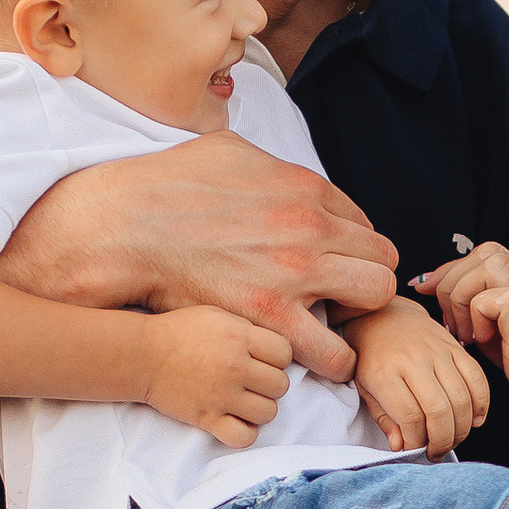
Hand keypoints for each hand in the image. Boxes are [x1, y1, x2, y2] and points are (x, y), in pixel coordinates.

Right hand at [0, 135, 395, 381]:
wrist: (124, 225)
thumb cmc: (168, 186)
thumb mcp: (229, 150)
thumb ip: (269, 163)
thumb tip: (279, 170)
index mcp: (304, 188)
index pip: (364, 225)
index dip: (352, 251)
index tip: (332, 267)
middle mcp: (311, 226)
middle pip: (383, 260)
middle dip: (367, 280)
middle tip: (338, 298)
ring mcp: (296, 272)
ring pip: (376, 298)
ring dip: (358, 315)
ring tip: (331, 326)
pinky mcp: (271, 315)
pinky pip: (333, 351)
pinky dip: (332, 358)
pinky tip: (313, 355)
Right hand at [138, 309, 291, 444]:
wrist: (141, 355)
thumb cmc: (179, 331)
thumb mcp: (218, 315)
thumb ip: (249, 330)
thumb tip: (275, 349)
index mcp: (239, 337)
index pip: (285, 354)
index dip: (277, 358)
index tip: (262, 359)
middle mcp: (235, 367)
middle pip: (281, 385)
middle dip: (270, 384)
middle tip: (252, 381)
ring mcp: (222, 395)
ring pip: (269, 412)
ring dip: (260, 408)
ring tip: (244, 401)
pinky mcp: (207, 419)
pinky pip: (244, 437)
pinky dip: (244, 433)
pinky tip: (234, 420)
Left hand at [347, 303, 489, 458]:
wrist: (382, 317)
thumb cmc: (372, 357)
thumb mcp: (365, 389)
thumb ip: (383, 419)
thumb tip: (402, 446)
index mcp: (385, 373)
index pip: (410, 416)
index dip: (417, 440)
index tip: (415, 448)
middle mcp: (413, 360)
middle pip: (439, 410)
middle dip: (442, 440)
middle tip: (437, 452)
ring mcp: (437, 351)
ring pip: (461, 398)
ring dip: (462, 428)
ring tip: (453, 439)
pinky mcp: (455, 346)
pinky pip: (477, 378)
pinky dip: (481, 403)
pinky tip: (475, 419)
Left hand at [412, 242, 508, 496]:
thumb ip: (508, 341)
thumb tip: (475, 330)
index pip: (496, 260)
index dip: (458, 276)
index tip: (436, 302)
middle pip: (489, 251)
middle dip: (454, 280)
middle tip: (451, 326)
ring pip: (491, 263)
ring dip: (463, 296)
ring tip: (467, 338)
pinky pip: (498, 298)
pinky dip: (476, 316)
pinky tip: (479, 347)